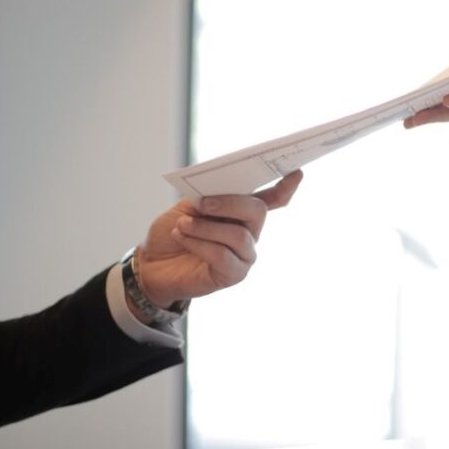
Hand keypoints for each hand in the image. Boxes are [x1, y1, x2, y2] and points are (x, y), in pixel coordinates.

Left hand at [130, 170, 303, 314]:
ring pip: (238, 235)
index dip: (285, 188)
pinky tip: (183, 238)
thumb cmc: (173, 232)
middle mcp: (250, 233)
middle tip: (202, 204)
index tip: (296, 173)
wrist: (152, 263)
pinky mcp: (234, 274)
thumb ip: (208, 196)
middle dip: (230, 203)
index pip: (272, 199)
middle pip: (257, 212)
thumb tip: (221, 189)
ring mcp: (244, 255)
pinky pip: (223, 256)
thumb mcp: (188, 205)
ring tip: (183, 225)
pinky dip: (199, 244)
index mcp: (242, 212)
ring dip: (206, 228)